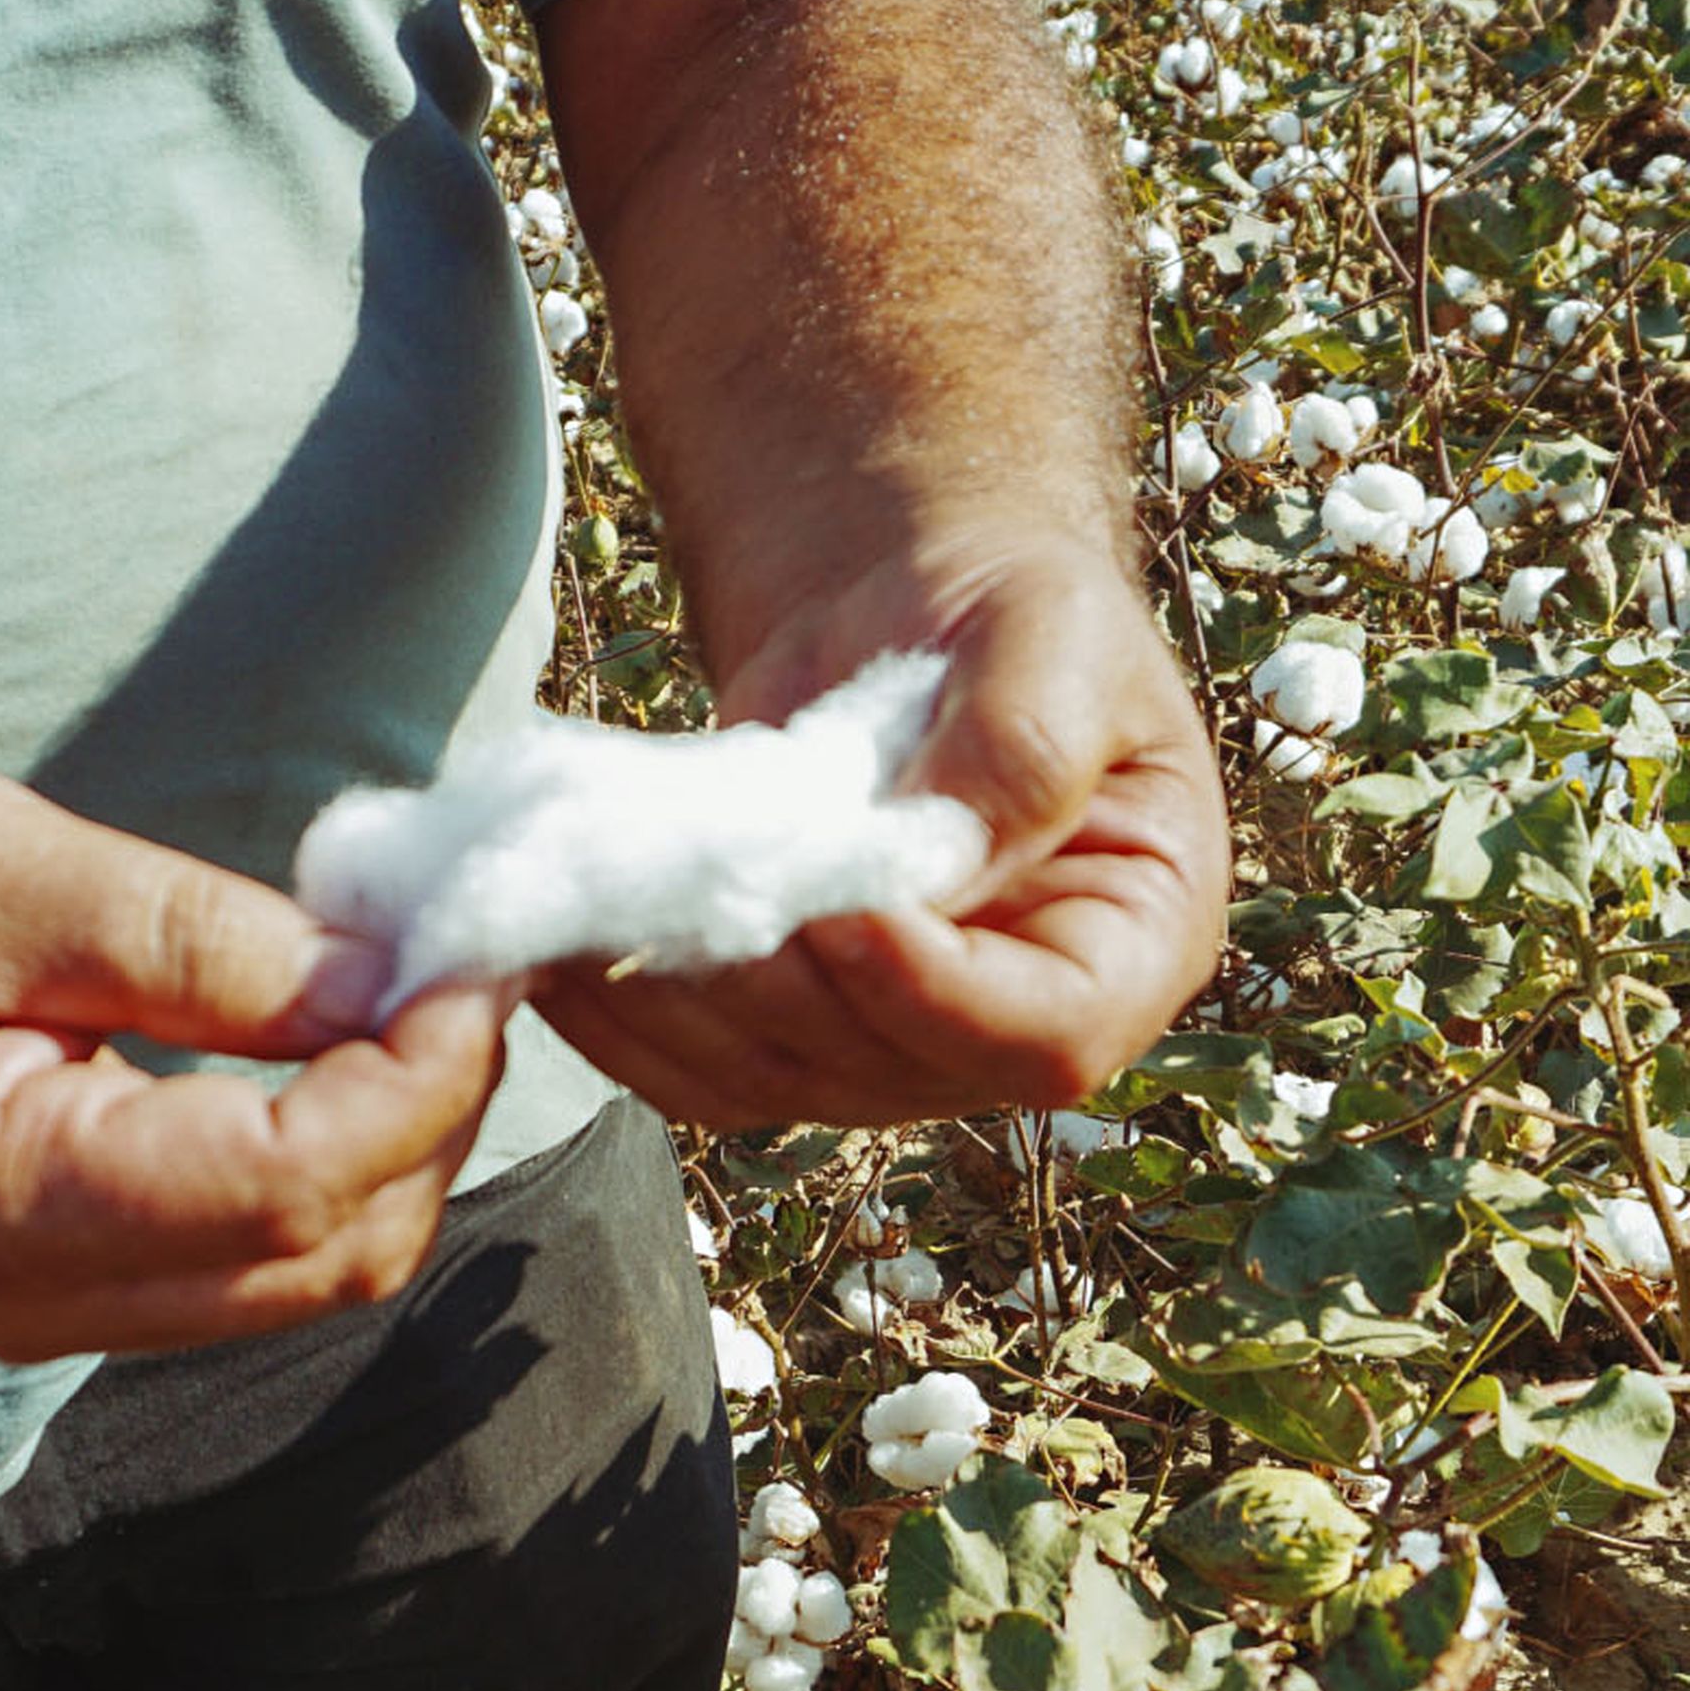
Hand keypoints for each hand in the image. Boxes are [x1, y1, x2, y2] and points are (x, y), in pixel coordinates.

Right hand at [0, 746, 510, 1361]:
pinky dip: (323, 1168)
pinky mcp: (55, 1284)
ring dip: (390, 1148)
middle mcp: (28, 1300)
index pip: (296, 1186)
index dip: (423, 1075)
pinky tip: (329, 1054)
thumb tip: (388, 984)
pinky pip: (244, 1261)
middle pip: (330, 1259)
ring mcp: (41, 1311)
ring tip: (409, 997)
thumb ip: (199, 943)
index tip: (477, 956)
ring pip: (303, 1276)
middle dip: (430, 1118)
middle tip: (461, 966)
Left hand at [529, 526, 1228, 1128]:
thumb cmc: (1009, 607)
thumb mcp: (1055, 629)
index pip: (1049, 1036)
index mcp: (1133, 945)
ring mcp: (893, 1045)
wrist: (910, 613)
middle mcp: (1015, 1023)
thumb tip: (938, 859)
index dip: (942, 997)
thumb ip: (1023, 741)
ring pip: (772, 1083)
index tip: (845, 917)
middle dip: (784, 987)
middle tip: (698, 889)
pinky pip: (693, 1070)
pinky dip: (618, 1022)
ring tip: (601, 912)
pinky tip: (557, 953)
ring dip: (678, 1007)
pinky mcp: (787, 1033)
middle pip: (891, 1070)